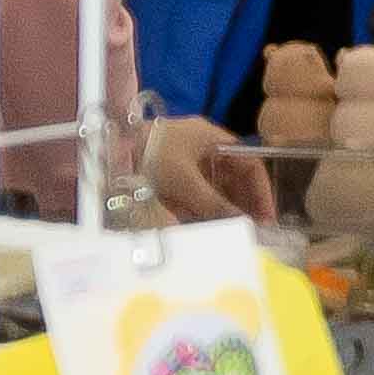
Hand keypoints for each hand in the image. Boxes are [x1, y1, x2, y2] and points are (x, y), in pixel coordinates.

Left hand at [142, 116, 272, 223]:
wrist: (107, 151)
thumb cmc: (152, 157)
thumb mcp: (186, 182)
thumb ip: (216, 205)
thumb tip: (243, 225)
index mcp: (213, 140)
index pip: (250, 164)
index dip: (261, 191)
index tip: (266, 217)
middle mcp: (202, 149)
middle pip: (233, 179)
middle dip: (242, 205)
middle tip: (248, 232)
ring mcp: (183, 163)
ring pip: (213, 190)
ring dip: (221, 211)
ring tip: (228, 235)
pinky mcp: (167, 177)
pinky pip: (192, 196)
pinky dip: (199, 212)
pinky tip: (202, 229)